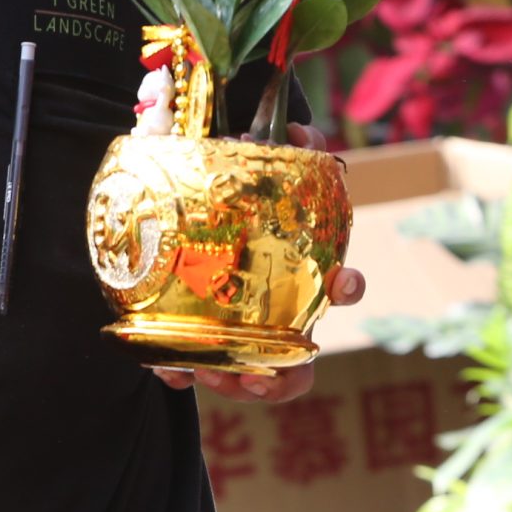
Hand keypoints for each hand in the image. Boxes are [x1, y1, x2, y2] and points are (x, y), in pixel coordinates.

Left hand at [151, 123, 364, 405]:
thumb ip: (263, 140)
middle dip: (292, 371)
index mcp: (293, 263)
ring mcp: (240, 326)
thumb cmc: (210, 176)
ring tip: (223, 379)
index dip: (346, 287)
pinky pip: (199, 367)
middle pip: (299, 353)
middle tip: (267, 376)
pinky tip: (172, 373)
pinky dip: (185, 373)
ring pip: (259, 369)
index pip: (337, 280)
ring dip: (246, 384)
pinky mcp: (198, 335)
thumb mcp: (227, 151)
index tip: (343, 285)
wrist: (164, 195)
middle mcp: (276, 302)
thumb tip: (297, 127)